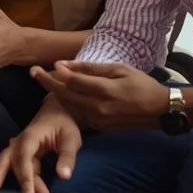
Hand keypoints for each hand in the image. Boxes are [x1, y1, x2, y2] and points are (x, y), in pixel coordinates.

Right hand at [0, 97, 81, 192]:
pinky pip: (5, 168)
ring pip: (2, 165)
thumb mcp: (71, 139)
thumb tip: (64, 176)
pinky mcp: (17, 156)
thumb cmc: (64, 125)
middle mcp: (18, 143)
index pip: (24, 158)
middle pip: (5, 160)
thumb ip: (67, 157)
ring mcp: (15, 149)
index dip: (25, 177)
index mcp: (30, 137)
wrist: (56, 111)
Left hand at [32, 60, 169, 131]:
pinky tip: (63, 94)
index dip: (57, 73)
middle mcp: (98, 108)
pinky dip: (69, 103)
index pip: (72, 82)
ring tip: (43, 80)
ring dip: (56, 93)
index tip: (47, 65)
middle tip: (32, 72)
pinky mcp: (100, 128)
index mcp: (104, 91)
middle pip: (65, 95)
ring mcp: (98, 120)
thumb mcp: (119, 69)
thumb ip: (91, 69)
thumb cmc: (142, 85)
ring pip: (70, 106)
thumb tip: (64, 65)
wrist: (160, 111)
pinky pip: (79, 113)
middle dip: (47, 83)